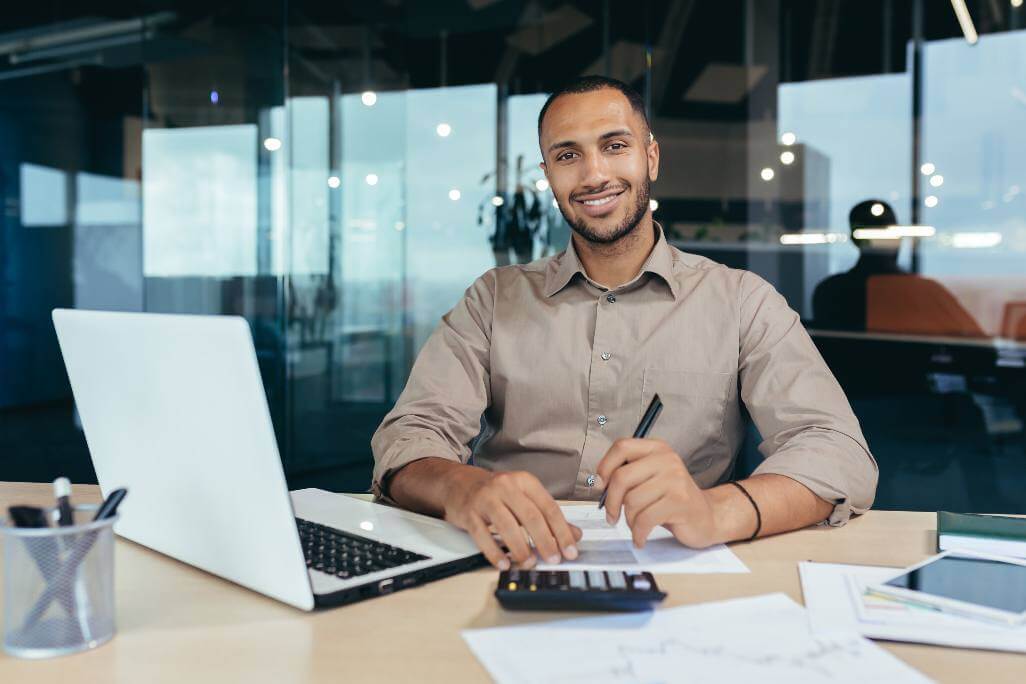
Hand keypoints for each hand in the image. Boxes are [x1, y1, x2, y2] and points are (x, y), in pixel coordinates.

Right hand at [442, 469, 582, 569]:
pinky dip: (495, 553)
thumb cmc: (496, 493)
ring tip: (530, 563)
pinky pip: (483, 536)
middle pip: (531, 517)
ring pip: (508, 526)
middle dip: (545, 541)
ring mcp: (486, 499)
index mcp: (524, 482)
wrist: (459, 483)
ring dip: (521, 549)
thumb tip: (574, 535)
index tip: (571, 550)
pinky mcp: (469, 513)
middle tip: (553, 559)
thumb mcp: (524, 498)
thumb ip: (549, 516)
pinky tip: (504, 563)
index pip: (549, 507)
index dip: (562, 531)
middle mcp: (506, 487)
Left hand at [596, 438, 721, 548]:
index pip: (621, 447)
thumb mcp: (650, 478)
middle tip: (612, 516)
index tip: (600, 486)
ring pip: (632, 501)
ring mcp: (675, 480)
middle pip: (621, 477)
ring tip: (637, 525)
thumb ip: (628, 475)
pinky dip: (638, 533)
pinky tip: (640, 538)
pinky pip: (645, 519)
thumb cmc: (672, 499)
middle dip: (611, 502)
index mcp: (657, 449)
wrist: (707, 516)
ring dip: (629, 520)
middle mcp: (667, 459)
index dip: (604, 467)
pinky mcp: (680, 502)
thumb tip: (598, 483)